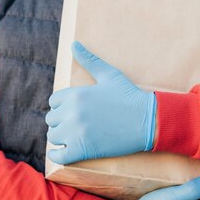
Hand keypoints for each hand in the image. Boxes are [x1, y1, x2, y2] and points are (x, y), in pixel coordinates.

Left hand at [46, 41, 156, 164]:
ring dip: (61, 137)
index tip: (72, 110)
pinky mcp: (83, 150)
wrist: (148, 120)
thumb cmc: (130, 95)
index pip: (54, 101)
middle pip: (52, 119)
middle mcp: (72, 113)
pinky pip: (59, 156)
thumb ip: (89, 60)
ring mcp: (76, 132)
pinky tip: (63, 152)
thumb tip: (74, 44)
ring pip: (53, 136)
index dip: (62, 106)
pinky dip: (58, 155)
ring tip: (73, 136)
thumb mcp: (109, 74)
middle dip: (61, 121)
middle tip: (75, 123)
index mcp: (76, 94)